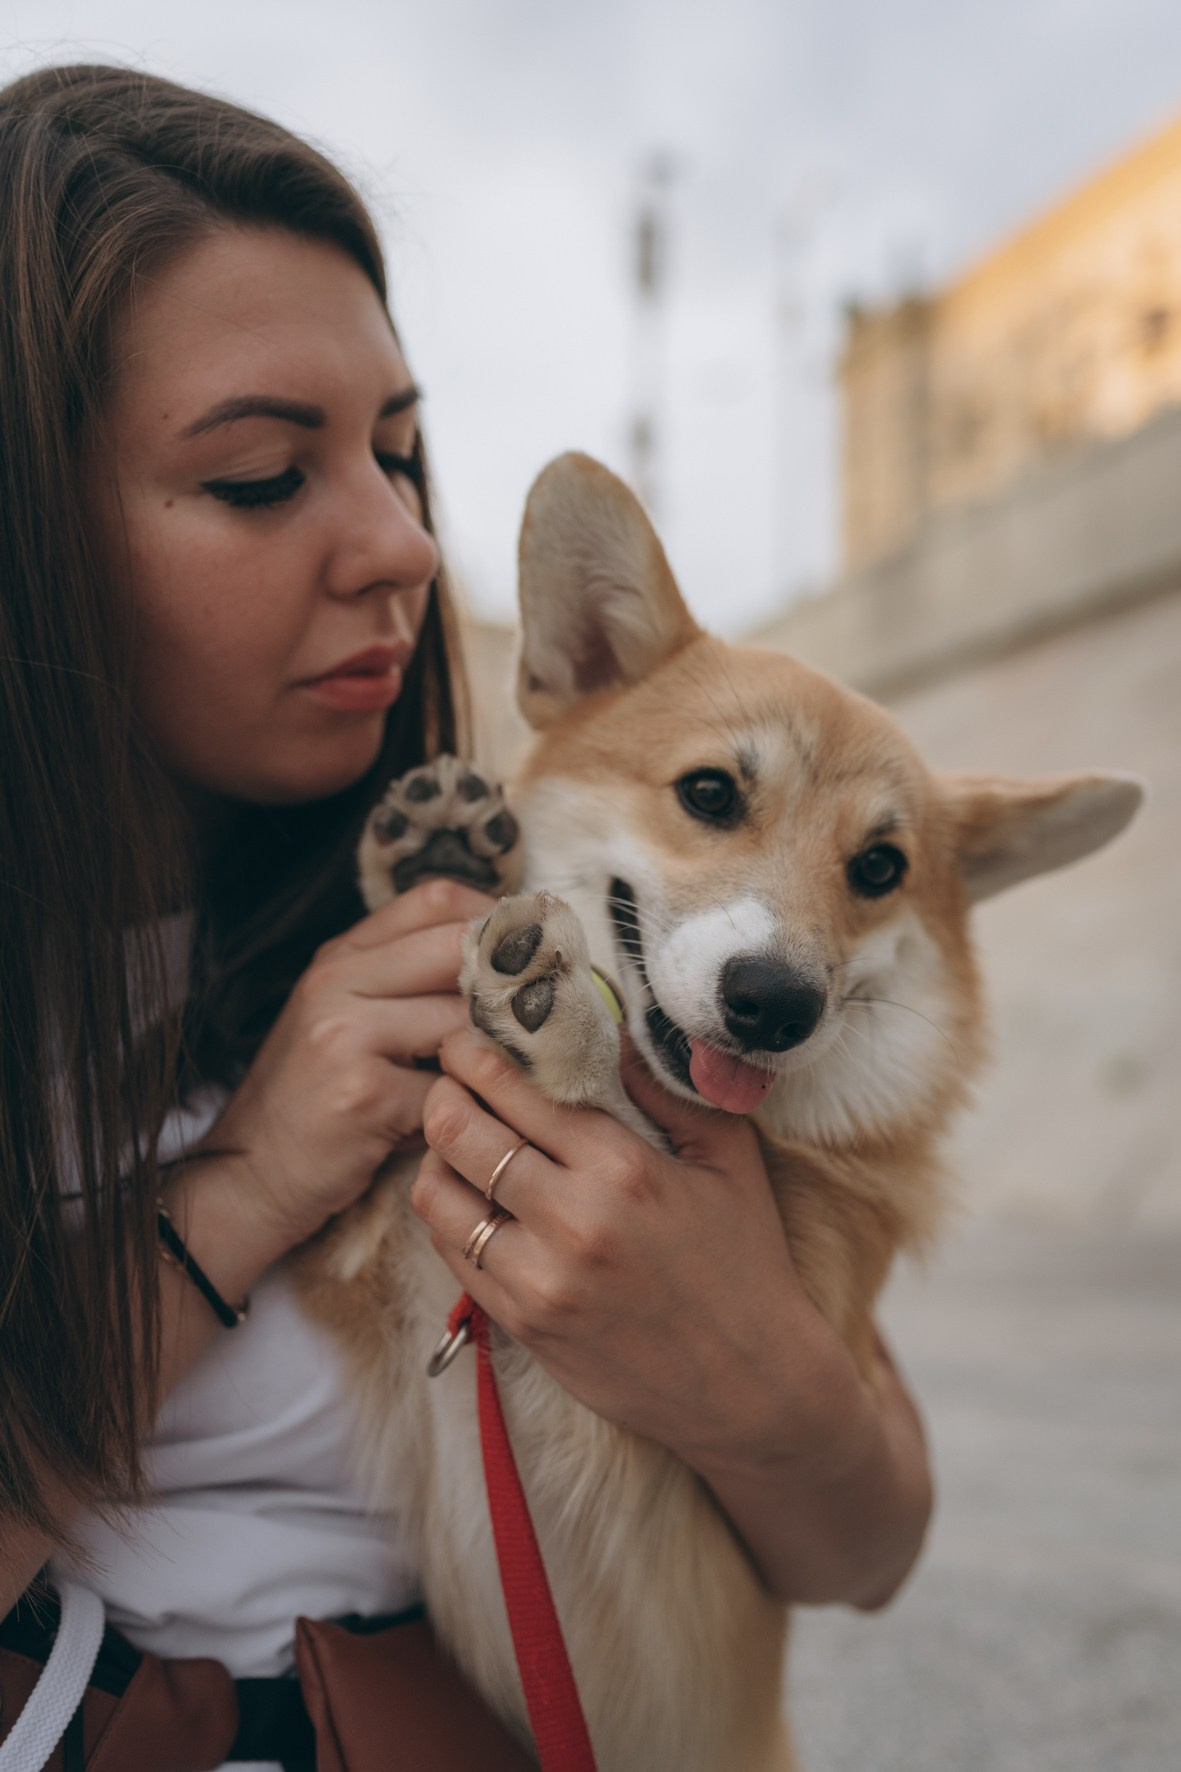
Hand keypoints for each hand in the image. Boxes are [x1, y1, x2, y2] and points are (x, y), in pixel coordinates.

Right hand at [198, 879, 495, 1256]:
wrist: (247, 1177)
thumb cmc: (314, 1100)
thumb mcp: (345, 1021)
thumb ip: (407, 986)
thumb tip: (510, 969)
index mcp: (339, 957)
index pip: (434, 899)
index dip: (494, 917)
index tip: (530, 950)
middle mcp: (337, 982)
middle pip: (457, 948)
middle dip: (513, 980)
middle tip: (550, 1010)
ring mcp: (346, 1036)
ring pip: (464, 1022)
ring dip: (497, 1053)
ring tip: (509, 1077)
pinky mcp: (364, 1096)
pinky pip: (451, 1089)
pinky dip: (469, 1108)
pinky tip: (466, 1124)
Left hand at [414, 1028, 855, 1474]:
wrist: (750, 1386)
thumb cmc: (743, 1260)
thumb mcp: (728, 1159)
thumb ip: (667, 1088)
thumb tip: (610, 1023)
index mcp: (625, 1168)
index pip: (517, 1088)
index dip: (477, 1052)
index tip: (469, 1036)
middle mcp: (573, 1220)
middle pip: (459, 1130)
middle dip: (445, 1091)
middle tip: (452, 1078)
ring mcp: (540, 1278)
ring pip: (437, 1192)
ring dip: (437, 1154)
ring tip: (457, 1137)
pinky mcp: (522, 1323)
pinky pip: (450, 1250)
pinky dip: (447, 1212)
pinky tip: (470, 1195)